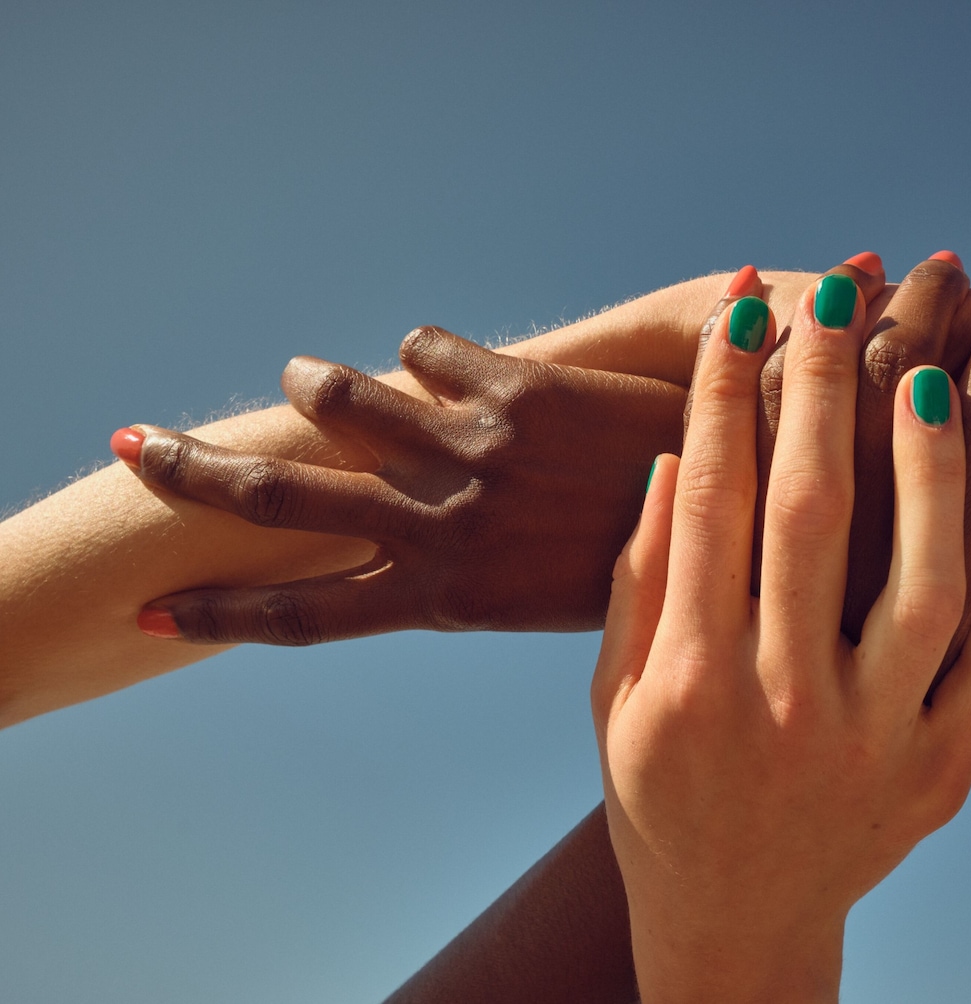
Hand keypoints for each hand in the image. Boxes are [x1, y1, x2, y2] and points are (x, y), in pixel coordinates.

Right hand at [115, 331, 683, 641]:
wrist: (757, 518)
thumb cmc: (662, 582)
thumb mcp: (554, 615)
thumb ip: (474, 585)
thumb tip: (411, 558)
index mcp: (448, 600)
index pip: (305, 619)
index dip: (219, 616)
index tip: (149, 613)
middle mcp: (442, 529)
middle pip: (281, 502)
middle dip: (192, 477)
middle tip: (132, 450)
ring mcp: (475, 456)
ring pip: (343, 404)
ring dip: (313, 387)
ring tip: (303, 379)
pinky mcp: (519, 390)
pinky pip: (425, 349)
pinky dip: (415, 349)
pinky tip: (431, 355)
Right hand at [592, 272, 970, 1001]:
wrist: (738, 922)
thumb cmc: (663, 793)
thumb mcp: (616, 698)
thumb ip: (641, 582)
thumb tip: (678, 459)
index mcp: (687, 685)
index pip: (711, 505)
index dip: (728, 395)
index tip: (747, 310)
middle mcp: (782, 711)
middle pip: (812, 514)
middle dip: (826, 385)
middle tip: (840, 293)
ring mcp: (872, 745)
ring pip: (924, 574)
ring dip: (932, 457)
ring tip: (936, 363)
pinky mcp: (941, 774)